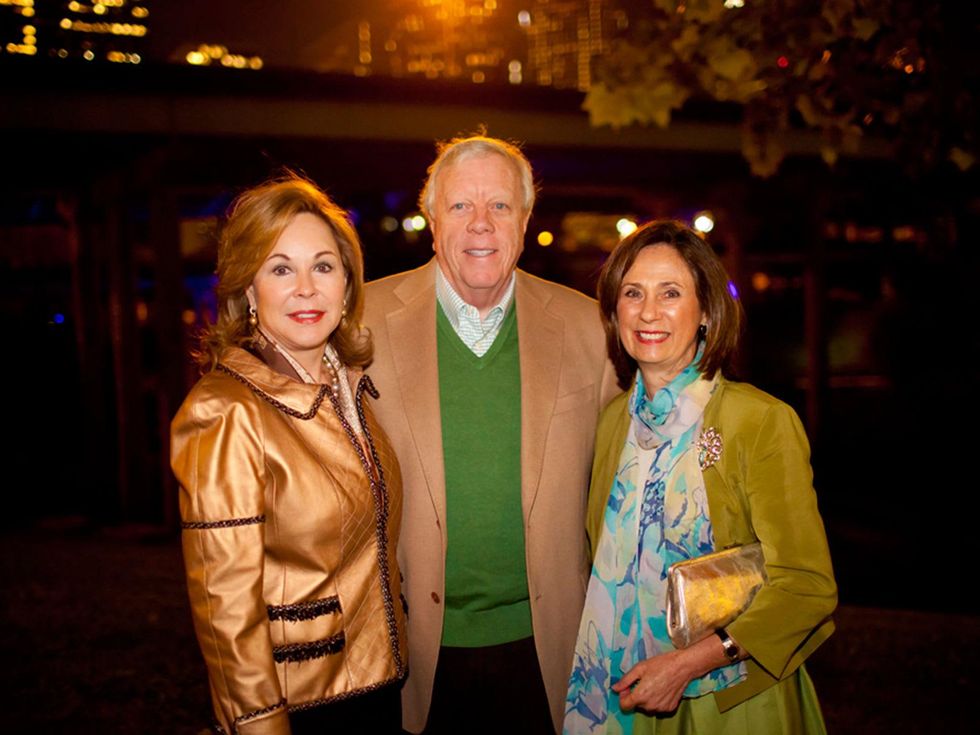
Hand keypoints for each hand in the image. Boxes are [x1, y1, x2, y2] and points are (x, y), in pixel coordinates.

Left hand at [611, 633, 733, 713]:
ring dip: (647, 698)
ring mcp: (661, 708)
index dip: (623, 696)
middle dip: (636, 695)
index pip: (624, 705)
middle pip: (636, 705)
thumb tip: (615, 688)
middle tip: (643, 681)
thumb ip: (626, 680)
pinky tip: (662, 688)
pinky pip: (658, 707)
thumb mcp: (640, 668)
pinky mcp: (670, 708)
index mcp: (641, 695)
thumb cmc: (661, 664)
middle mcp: (650, 705)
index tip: (628, 687)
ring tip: (654, 684)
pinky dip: (657, 700)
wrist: (682, 667)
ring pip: (647, 707)